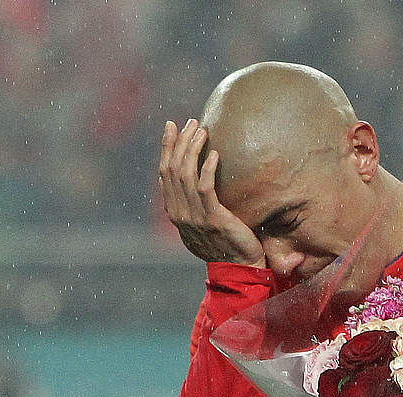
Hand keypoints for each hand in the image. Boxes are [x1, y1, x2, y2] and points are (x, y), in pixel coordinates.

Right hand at [158, 119, 264, 266]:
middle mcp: (179, 213)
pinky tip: (215, 153)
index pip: (164, 172)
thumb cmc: (225, 244)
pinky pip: (205, 188)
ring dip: (193, 149)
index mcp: (174, 211)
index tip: (172, 126)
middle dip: (180, 141)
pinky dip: (208, 168)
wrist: (238, 269)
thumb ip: (194, 203)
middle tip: (191, 122)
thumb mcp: (202, 222)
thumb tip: (192, 179)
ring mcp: (194, 217)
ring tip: (202, 130)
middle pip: (173, 168)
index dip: (167, 147)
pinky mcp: (213, 219)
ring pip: (186, 174)